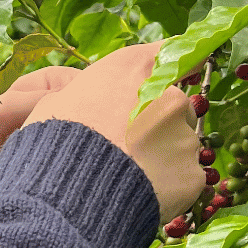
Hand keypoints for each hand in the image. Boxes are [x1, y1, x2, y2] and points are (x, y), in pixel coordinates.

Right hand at [22, 44, 201, 221]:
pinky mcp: (190, 175)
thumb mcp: (57, 102)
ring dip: (161, 157)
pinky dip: (167, 188)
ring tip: (128, 176)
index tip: (174, 71)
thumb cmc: (57, 143)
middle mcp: (168, 98)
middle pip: (174, 106)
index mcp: (135, 71)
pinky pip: (182, 179)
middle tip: (126, 147)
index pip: (169, 52)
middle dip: (156, 123)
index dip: (171, 64)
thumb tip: (87, 103)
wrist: (70, 194)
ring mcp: (184, 138)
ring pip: (179, 145)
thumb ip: (88, 94)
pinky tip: (139, 194)